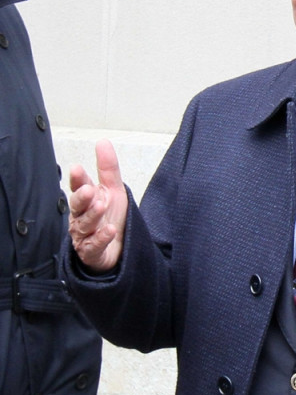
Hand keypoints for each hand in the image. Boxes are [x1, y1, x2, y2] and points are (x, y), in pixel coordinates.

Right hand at [69, 139, 127, 272]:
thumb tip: (103, 142)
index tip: (77, 169)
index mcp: (86, 200)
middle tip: (88, 190)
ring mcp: (85, 235)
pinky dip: (101, 238)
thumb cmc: (111, 218)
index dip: (78, 179)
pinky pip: (93, 246)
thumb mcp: (113, 191)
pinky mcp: (91, 252)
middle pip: (77, 206)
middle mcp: (82, 217)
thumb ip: (108, 168)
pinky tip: (109, 231)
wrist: (118, 250)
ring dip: (92, 215)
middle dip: (81, 197)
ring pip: (84, 225)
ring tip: (101, 206)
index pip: (79, 187)